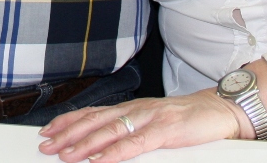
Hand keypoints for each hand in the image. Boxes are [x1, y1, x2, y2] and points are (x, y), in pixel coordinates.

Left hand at [38, 91, 245, 162]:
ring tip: (66, 154)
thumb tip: (103, 143)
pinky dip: (115, 152)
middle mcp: (136, 110)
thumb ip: (129, 130)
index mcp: (131, 108)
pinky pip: (136, 144)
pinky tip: (100, 159)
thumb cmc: (186, 119)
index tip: (47, 131)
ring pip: (110, 131)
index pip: (92, 113)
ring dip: (85, 143)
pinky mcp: (166, 131)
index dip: (68, 121)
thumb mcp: (152, 122)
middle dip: (68, 133)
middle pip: (95, 121)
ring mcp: (150, 118)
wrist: (219, 110)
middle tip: (47, 145)